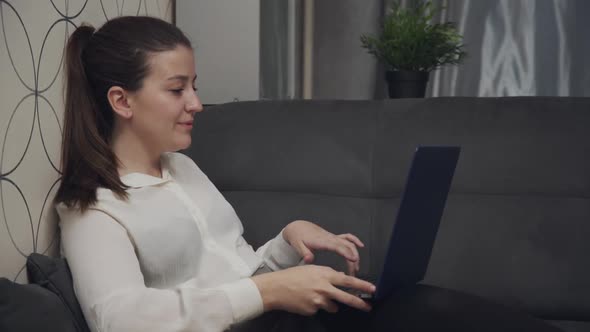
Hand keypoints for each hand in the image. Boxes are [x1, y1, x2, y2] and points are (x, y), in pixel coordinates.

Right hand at [251, 265, 374, 314]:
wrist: (276, 288)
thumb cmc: (293, 276)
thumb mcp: (312, 269)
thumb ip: (328, 274)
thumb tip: (340, 278)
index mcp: (324, 275)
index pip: (348, 280)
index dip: (361, 285)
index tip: (372, 289)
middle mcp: (324, 288)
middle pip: (346, 297)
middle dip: (360, 303)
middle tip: (369, 307)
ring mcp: (318, 301)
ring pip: (333, 306)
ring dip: (329, 303)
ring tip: (314, 296)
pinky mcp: (312, 310)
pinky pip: (319, 310)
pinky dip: (315, 306)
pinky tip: (305, 300)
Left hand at [283, 220, 364, 275]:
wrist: (299, 227)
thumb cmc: (298, 236)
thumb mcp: (298, 245)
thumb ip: (304, 253)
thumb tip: (309, 259)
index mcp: (322, 241)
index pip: (337, 246)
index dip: (346, 252)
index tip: (353, 259)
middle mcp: (330, 238)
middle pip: (346, 246)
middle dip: (353, 258)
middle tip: (354, 272)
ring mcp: (333, 237)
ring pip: (349, 243)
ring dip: (355, 253)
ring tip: (356, 266)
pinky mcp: (333, 237)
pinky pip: (347, 237)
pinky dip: (354, 240)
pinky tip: (360, 245)